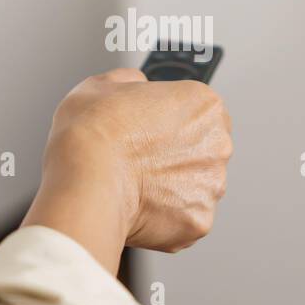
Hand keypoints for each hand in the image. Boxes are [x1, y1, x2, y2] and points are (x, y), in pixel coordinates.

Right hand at [21, 67, 232, 274]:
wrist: (86, 182)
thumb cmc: (92, 133)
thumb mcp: (102, 85)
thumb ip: (131, 82)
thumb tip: (136, 85)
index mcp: (204, 104)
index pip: (197, 112)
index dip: (167, 123)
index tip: (147, 132)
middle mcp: (218, 143)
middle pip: (201, 151)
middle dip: (174, 157)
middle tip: (137, 161)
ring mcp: (211, 186)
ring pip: (193, 188)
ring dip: (170, 189)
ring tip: (132, 186)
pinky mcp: (199, 222)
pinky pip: (183, 220)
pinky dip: (163, 218)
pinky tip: (136, 207)